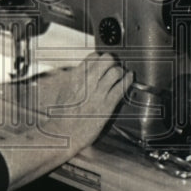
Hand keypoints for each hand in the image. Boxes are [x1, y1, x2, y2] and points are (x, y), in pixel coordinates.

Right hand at [3, 55, 132, 190]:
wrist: (63, 132)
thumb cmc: (61, 116)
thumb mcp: (63, 91)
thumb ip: (73, 80)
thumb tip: (78, 74)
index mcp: (76, 76)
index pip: (93, 57)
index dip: (100, 58)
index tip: (103, 63)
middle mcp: (88, 81)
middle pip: (107, 59)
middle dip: (112, 62)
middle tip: (113, 68)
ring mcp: (98, 92)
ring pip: (116, 71)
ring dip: (120, 72)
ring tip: (121, 76)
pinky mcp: (107, 104)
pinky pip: (122, 87)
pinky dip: (128, 81)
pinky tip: (129, 79)